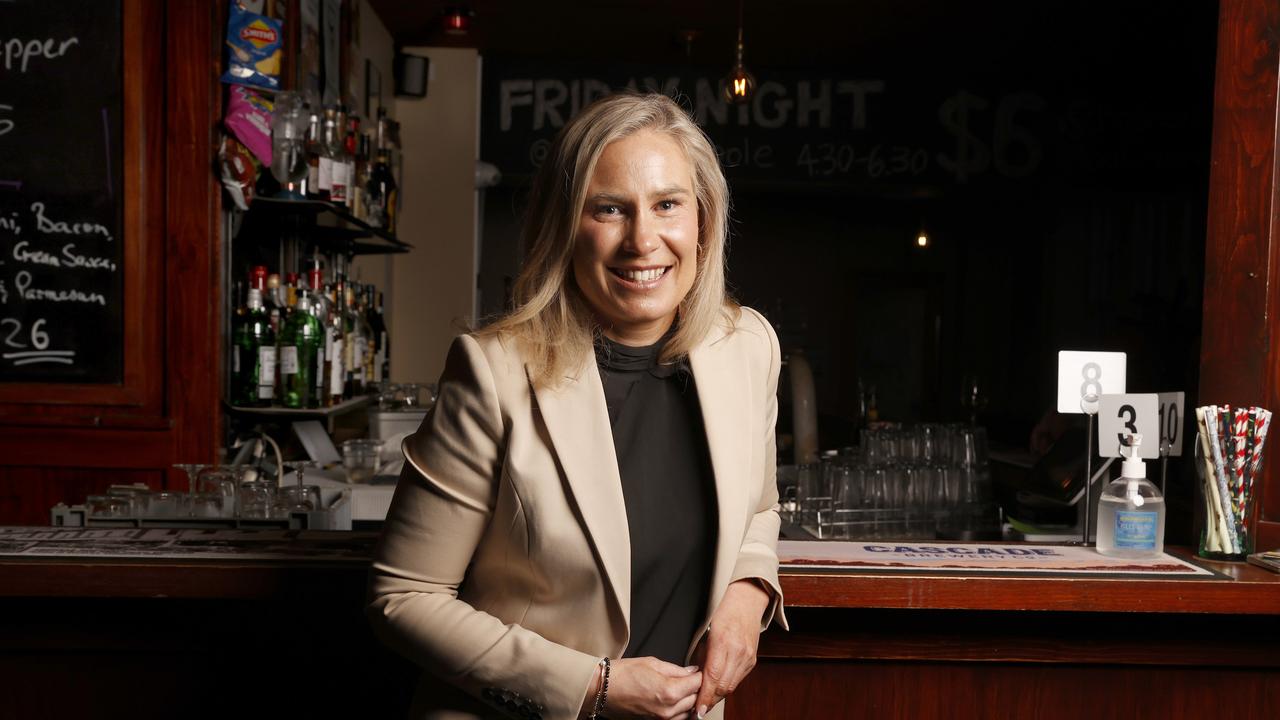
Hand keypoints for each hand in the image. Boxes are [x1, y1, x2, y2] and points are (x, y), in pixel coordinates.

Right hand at [579, 657, 700, 719]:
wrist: (601, 690)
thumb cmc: (623, 674)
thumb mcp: (652, 663)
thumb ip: (676, 669)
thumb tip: (691, 671)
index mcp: (670, 691)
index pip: (698, 683)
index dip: (700, 674)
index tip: (698, 669)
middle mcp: (668, 709)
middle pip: (696, 699)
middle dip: (696, 687)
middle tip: (691, 676)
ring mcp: (661, 719)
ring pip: (688, 712)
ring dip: (689, 700)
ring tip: (682, 688)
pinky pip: (676, 718)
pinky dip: (679, 710)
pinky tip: (673, 699)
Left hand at [689, 579, 770, 717]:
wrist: (747, 603)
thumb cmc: (725, 614)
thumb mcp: (708, 634)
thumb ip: (703, 657)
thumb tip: (696, 678)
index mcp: (723, 643)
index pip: (713, 677)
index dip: (704, 696)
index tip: (697, 708)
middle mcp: (738, 652)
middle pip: (723, 686)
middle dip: (710, 700)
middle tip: (699, 709)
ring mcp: (748, 658)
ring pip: (731, 686)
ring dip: (718, 696)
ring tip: (706, 701)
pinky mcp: (752, 661)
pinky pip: (738, 680)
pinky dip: (727, 686)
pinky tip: (718, 689)